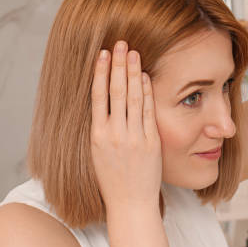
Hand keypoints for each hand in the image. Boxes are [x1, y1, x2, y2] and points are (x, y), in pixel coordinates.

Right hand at [90, 41, 162, 210]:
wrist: (130, 203)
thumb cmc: (112, 178)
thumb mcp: (97, 152)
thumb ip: (101, 127)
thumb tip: (102, 102)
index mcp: (97, 136)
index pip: (98, 96)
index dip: (101, 72)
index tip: (103, 53)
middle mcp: (114, 134)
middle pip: (116, 91)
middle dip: (118, 65)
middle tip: (120, 43)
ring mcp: (134, 137)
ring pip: (133, 98)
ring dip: (133, 73)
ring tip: (133, 53)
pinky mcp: (150, 141)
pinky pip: (148, 111)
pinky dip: (147, 92)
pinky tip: (146, 76)